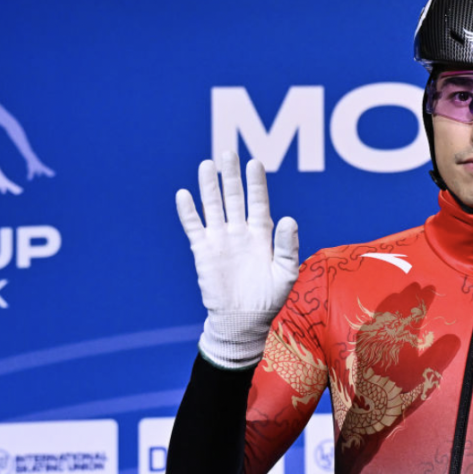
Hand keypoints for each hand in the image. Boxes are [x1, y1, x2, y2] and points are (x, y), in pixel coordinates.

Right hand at [177, 150, 298, 368]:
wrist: (243, 321)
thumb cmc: (269, 299)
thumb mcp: (286, 273)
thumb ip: (288, 246)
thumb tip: (288, 218)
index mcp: (261, 235)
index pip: (258, 202)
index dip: (256, 184)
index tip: (255, 163)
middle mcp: (240, 232)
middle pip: (234, 198)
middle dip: (231, 176)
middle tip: (228, 152)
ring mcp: (221, 240)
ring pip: (213, 207)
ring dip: (209, 187)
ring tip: (207, 165)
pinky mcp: (204, 252)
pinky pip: (195, 227)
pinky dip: (189, 212)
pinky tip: (184, 194)